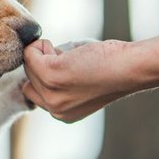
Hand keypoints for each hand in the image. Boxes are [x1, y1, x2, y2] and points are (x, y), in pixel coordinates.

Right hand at [21, 37, 144, 121]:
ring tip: (72, 55)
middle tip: (71, 59)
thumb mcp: (81, 83)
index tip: (65, 65)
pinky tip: (69, 50)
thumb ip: (59, 82)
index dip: (43, 74)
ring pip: (28, 64)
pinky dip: (43, 44)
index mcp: (62, 114)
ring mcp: (51, 94)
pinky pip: (31, 52)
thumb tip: (34, 57)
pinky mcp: (50, 75)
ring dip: (45, 52)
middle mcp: (54, 109)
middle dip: (44, 62)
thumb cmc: (112, 67)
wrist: (130, 68)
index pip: (33, 92)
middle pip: (29, 78)